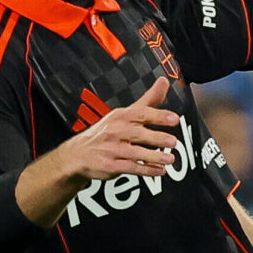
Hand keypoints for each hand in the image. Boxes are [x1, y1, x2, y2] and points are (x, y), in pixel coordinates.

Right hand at [57, 75, 180, 180]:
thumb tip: (164, 81)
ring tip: (170, 159)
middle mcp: (115, 131)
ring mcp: (112, 149)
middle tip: (173, 141)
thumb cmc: (106, 132)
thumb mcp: (125, 114)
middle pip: (138, 133)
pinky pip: (131, 168)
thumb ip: (148, 101)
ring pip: (135, 153)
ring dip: (154, 157)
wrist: (77, 154)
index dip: (158, 116)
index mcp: (121, 116)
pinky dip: (146, 170)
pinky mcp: (110, 165)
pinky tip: (160, 171)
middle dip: (156, 138)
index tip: (174, 119)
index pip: (140, 113)